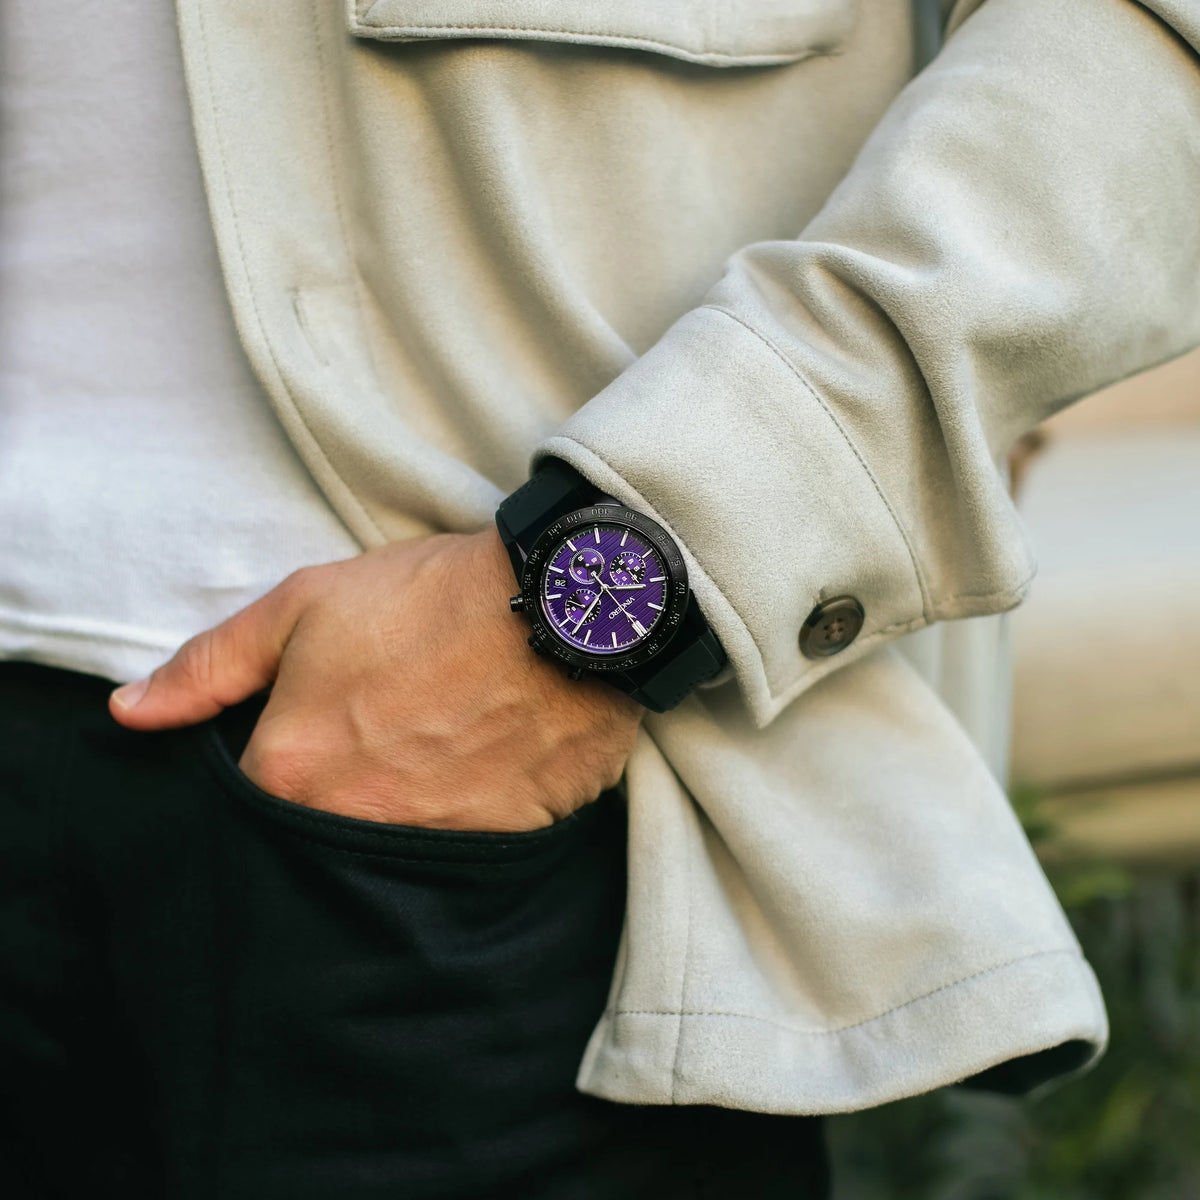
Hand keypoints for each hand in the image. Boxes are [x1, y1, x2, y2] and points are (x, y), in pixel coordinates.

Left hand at [108, 531, 644, 831]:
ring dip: (400, 812)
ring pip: (389, 853)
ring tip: (433, 750)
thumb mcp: (306, 605)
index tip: (313, 736)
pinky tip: (478, 769)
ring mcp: (430, 846)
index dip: (280, 765)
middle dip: (337, 801)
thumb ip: (211, 665)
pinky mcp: (499, 849)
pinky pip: (460, 854)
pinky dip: (461, 820)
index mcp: (294, 771)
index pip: (250, 807)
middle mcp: (354, 826)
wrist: (568, 607)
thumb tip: (129, 713)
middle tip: (379, 742)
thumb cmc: (432, 598)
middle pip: (319, 840)